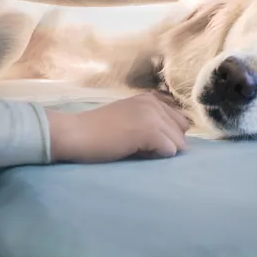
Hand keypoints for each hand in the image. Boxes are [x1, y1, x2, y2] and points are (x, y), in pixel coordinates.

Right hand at [48, 93, 189, 162]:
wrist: (75, 133)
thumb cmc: (97, 132)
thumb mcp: (128, 118)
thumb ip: (150, 121)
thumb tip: (175, 141)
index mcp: (150, 99)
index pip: (179, 121)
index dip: (166, 135)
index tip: (144, 141)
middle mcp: (154, 103)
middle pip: (182, 132)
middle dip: (167, 143)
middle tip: (141, 147)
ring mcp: (152, 115)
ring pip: (178, 143)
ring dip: (161, 151)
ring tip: (137, 150)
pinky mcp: (149, 130)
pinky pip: (170, 151)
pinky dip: (157, 157)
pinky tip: (136, 153)